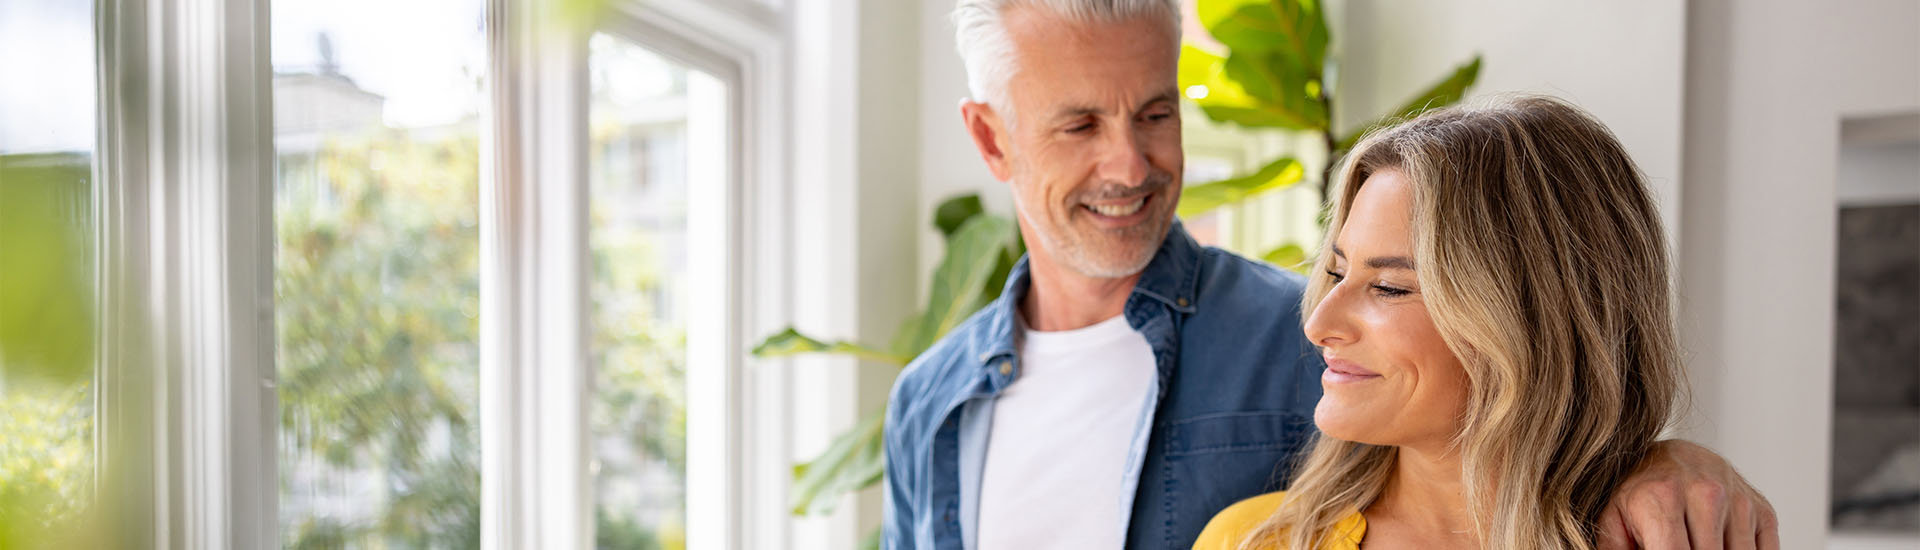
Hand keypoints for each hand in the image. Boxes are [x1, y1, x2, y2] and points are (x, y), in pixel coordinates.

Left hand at [1597, 440, 1777, 549]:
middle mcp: (1705, 493)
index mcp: (1662, 496)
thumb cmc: (1639, 493)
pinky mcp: (1761, 509)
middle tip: (1676, 546)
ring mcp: (1738, 499)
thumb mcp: (1613, 518)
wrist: (1672, 455)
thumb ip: (1613, 547)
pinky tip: (1720, 545)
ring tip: (1693, 543)